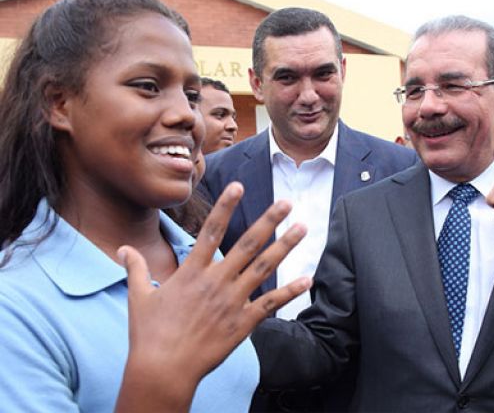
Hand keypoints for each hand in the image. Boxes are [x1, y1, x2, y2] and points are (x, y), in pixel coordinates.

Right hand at [115, 182, 309, 411]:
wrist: (163, 370)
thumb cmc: (148, 334)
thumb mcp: (139, 297)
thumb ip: (135, 268)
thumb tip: (122, 249)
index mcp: (191, 272)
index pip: (211, 231)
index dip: (225, 206)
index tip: (238, 186)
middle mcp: (215, 282)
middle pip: (247, 244)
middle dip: (268, 221)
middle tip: (287, 203)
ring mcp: (232, 301)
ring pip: (263, 268)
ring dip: (284, 246)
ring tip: (302, 229)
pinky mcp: (243, 323)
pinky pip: (271, 303)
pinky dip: (290, 291)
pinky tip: (307, 280)